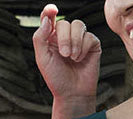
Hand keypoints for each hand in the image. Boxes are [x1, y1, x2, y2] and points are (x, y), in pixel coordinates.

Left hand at [34, 4, 100, 118]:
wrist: (72, 93)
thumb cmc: (56, 78)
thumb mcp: (42, 58)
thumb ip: (40, 37)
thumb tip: (47, 19)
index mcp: (51, 38)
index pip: (50, 18)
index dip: (50, 11)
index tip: (52, 10)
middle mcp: (65, 36)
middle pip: (64, 23)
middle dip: (64, 39)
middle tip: (64, 55)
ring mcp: (79, 39)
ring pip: (78, 25)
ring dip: (74, 42)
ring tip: (72, 58)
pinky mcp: (92, 44)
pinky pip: (89, 36)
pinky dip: (83, 48)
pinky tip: (80, 59)